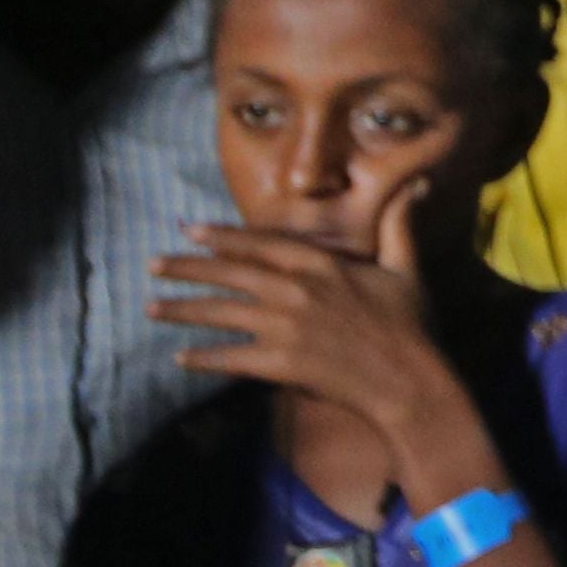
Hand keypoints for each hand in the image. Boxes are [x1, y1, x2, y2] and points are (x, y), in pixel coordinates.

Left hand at [154, 180, 486, 488]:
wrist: (409, 382)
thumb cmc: (410, 325)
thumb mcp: (407, 268)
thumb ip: (399, 225)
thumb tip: (416, 184)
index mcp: (322, 265)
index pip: (261, 243)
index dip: (222, 236)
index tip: (190, 230)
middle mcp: (296, 291)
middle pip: (230, 274)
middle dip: (187, 268)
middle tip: (152, 263)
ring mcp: (285, 328)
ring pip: (222, 313)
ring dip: (183, 309)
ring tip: (151, 307)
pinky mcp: (281, 364)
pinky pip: (232, 358)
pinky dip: (204, 358)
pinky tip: (180, 358)